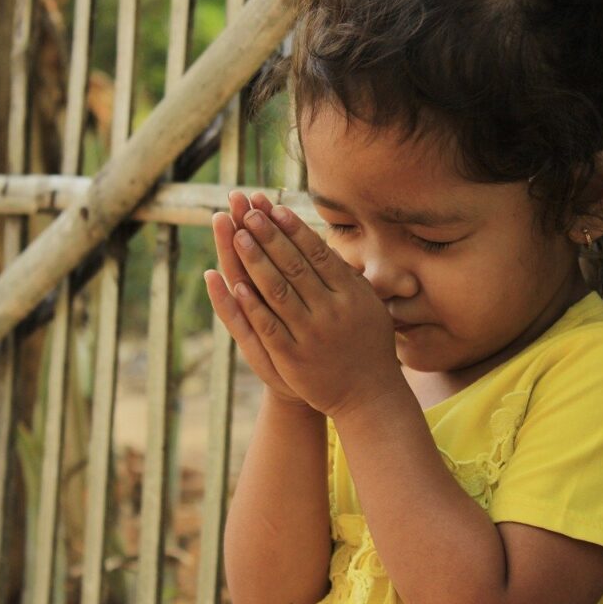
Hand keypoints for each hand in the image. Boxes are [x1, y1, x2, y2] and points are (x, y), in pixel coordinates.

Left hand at [217, 203, 405, 417]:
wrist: (369, 395)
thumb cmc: (368, 344)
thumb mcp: (368, 305)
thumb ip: (348, 276)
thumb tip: (325, 244)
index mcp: (351, 293)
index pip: (317, 252)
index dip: (294, 229)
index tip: (274, 208)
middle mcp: (332, 310)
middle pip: (294, 265)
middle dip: (269, 235)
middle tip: (248, 211)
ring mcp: (311, 334)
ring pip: (278, 290)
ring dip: (255, 260)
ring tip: (236, 234)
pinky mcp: (293, 357)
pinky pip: (268, 326)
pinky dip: (251, 304)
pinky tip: (233, 284)